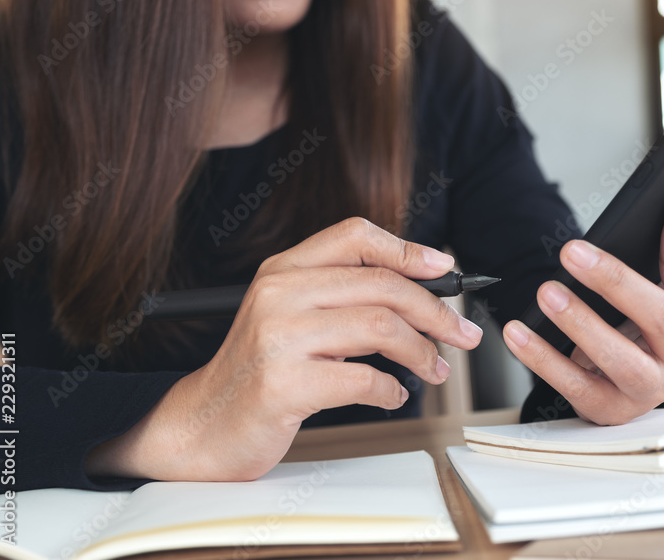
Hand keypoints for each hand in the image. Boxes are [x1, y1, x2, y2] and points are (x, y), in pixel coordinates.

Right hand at [84, 217, 482, 480]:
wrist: (203, 425)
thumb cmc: (259, 371)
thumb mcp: (291, 316)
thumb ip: (341, 294)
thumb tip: (423, 288)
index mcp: (282, 270)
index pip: (355, 237)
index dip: (408, 249)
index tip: (445, 269)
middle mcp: (278, 295)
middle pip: (382, 285)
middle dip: (435, 311)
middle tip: (460, 334)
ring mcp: (279, 338)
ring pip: (380, 327)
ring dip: (422, 352)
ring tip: (433, 369)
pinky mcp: (284, 384)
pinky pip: (364, 380)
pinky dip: (392, 391)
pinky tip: (392, 396)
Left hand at [503, 187, 663, 424]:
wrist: (631, 385)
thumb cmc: (652, 326)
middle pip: (662, 321)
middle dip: (617, 284)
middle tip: (573, 252)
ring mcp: (649, 389)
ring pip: (622, 361)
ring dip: (581, 325)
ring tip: (547, 293)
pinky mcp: (610, 410)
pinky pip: (575, 387)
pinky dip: (544, 361)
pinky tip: (518, 334)